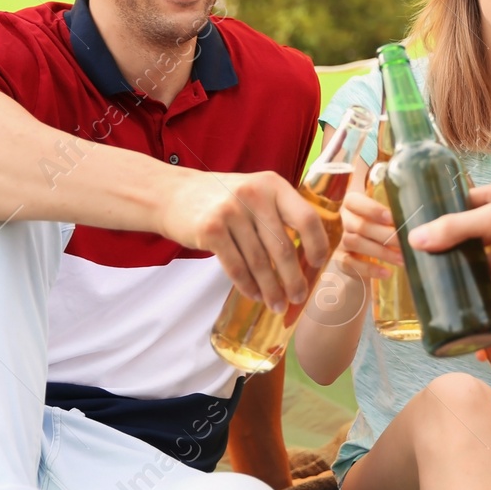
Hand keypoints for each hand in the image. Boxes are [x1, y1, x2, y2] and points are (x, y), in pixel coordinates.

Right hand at [157, 170, 325, 312]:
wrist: (172, 193)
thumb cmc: (222, 198)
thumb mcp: (255, 191)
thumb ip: (280, 212)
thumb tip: (308, 255)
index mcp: (273, 185)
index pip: (307, 218)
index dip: (317, 245)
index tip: (318, 265)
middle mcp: (254, 194)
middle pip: (283, 246)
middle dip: (294, 278)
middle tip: (299, 298)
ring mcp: (231, 211)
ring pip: (259, 262)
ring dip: (271, 289)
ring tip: (277, 305)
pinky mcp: (210, 229)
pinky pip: (236, 266)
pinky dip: (248, 285)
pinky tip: (255, 295)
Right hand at [337, 186, 401, 277]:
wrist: (367, 252)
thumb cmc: (382, 226)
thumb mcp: (386, 214)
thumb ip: (395, 210)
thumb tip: (418, 212)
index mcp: (352, 203)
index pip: (355, 201)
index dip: (372, 209)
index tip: (392, 217)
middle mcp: (342, 220)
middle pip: (360, 225)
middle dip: (385, 235)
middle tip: (405, 242)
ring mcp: (339, 240)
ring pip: (355, 243)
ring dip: (381, 252)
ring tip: (402, 259)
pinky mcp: (339, 259)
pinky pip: (349, 264)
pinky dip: (369, 269)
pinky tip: (387, 273)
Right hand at [408, 179, 490, 293]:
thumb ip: (455, 228)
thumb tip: (415, 239)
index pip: (468, 202)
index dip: (446, 215)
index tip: (421, 230)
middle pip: (475, 239)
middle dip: (455, 254)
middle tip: (428, 267)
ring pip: (488, 267)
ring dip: (471, 281)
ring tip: (445, 293)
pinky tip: (473, 310)